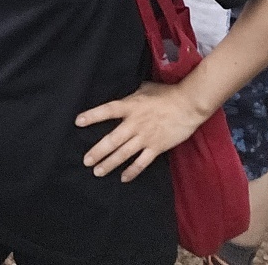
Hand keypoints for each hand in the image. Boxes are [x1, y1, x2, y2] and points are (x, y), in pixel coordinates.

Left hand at [76, 80, 208, 180]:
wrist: (188, 105)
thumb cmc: (166, 94)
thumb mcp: (144, 89)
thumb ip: (131, 96)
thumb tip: (122, 96)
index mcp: (131, 106)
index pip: (107, 111)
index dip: (92, 116)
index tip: (78, 122)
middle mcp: (135, 123)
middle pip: (112, 140)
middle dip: (97, 152)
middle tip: (86, 161)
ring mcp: (145, 137)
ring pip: (124, 153)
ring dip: (109, 164)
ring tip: (97, 172)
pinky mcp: (157, 147)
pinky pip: (142, 162)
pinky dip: (132, 171)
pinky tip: (123, 178)